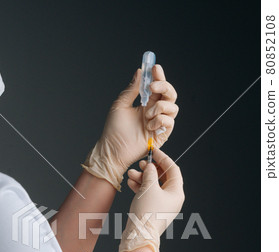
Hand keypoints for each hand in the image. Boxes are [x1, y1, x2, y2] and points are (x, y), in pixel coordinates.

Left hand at [81, 65, 178, 190]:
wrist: (113, 149)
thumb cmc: (114, 130)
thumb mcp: (120, 105)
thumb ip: (132, 89)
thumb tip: (140, 72)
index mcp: (146, 104)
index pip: (158, 88)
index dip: (158, 76)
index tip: (155, 67)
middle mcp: (154, 113)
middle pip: (170, 95)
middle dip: (164, 87)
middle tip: (152, 86)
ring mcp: (159, 124)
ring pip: (173, 107)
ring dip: (160, 107)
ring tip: (146, 115)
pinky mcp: (162, 136)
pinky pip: (170, 122)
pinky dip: (160, 120)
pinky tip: (149, 126)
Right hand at [116, 147, 183, 251]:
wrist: (139, 235)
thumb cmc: (147, 213)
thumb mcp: (149, 188)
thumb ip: (150, 173)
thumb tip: (150, 166)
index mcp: (177, 193)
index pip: (173, 169)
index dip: (163, 158)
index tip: (154, 151)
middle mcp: (172, 198)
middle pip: (163, 177)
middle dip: (150, 169)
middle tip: (141, 164)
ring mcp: (162, 205)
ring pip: (153, 185)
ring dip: (142, 178)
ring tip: (131, 174)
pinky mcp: (152, 209)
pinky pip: (148, 194)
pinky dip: (140, 187)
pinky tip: (131, 183)